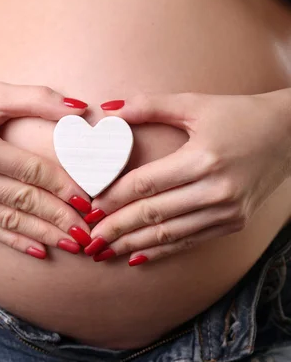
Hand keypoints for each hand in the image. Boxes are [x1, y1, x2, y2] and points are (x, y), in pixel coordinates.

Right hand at [0, 70, 92, 257]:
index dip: (62, 186)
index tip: (88, 199)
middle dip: (58, 218)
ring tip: (72, 244)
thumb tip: (80, 109)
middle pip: (21, 201)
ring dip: (42, 234)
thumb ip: (37, 99)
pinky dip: (14, 240)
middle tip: (88, 232)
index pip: (30, 171)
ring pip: (7, 220)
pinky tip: (39, 249)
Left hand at [84, 90, 290, 264]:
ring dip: (134, 245)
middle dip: (117, 229)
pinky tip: (139, 256)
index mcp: (202, 159)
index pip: (146, 185)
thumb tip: (109, 110)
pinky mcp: (233, 223)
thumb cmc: (239, 115)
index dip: (114, 198)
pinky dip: (163, 251)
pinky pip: (190, 241)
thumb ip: (150, 106)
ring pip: (170, 234)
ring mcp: (227, 211)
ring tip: (105, 253)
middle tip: (89, 240)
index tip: (89, 208)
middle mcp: (216, 190)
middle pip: (154, 214)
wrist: (289, 135)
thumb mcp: (195, 104)